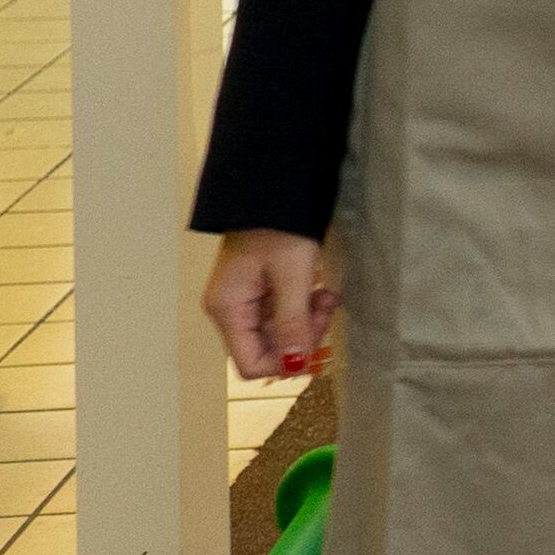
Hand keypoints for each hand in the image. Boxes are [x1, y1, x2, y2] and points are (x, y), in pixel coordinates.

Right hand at [204, 228, 335, 380]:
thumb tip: (296, 366)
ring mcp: (242, 301)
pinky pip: (280, 314)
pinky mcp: (257, 291)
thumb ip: (293, 323)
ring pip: (277, 333)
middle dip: (302, 337)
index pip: (251, 364)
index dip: (286, 363)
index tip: (317, 338)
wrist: (276, 188)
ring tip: (326, 296)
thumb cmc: (280, 227)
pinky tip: (319, 291)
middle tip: (326, 308)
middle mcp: (229, 311)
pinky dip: (302, 308)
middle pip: (266, 350)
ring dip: (306, 321)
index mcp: (228, 310)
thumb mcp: (293, 275)